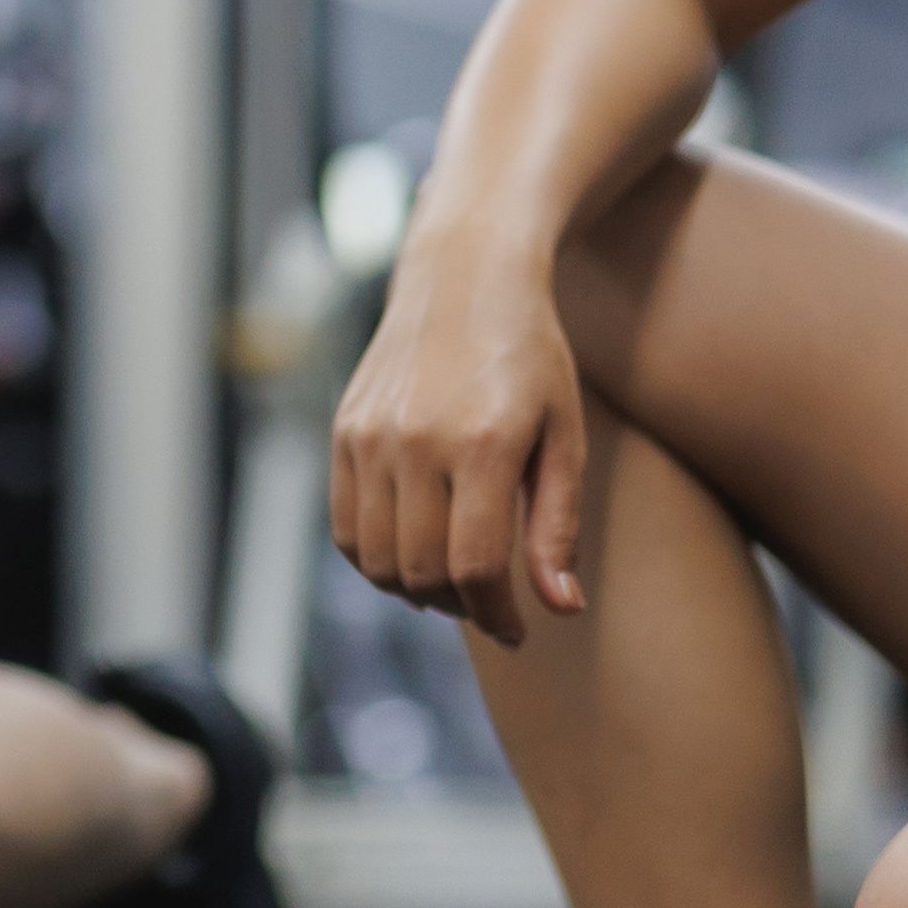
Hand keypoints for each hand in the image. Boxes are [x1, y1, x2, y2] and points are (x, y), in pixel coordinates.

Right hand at [329, 243, 587, 645]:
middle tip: (489, 604)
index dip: (497, 615)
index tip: (517, 631)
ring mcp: (370, 436)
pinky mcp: (343, 433)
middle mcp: (417, 439)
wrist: (463, 277)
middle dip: (460, 608)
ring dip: (415, 591)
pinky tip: (412, 552)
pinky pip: (346, 530)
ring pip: (377, 561)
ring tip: (452, 582)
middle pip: (422, 572)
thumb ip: (558, 526)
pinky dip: (375, 562)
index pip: (475, 567)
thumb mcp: (564, 435)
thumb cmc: (530, 358)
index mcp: (484, 442)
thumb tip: (561, 609)